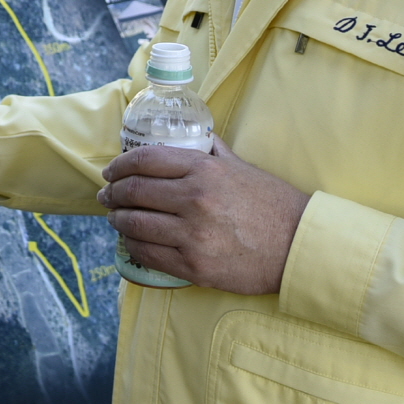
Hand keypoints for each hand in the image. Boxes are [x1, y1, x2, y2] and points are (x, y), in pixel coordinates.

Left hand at [97, 135, 308, 295]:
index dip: (120, 165)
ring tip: (115, 218)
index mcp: (204, 169)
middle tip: (106, 196)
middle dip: (113, 193)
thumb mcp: (242, 167)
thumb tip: (195, 136)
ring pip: (135, 224)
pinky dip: (132, 246)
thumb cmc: (273, 204)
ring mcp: (192, 235)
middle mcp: (194, 199)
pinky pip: (148, 255)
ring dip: (118, 220)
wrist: (297, 246)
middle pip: (134, 192)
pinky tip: (131, 242)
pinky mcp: (194, 266)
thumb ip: (214, 152)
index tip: (111, 171)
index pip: (145, 160)